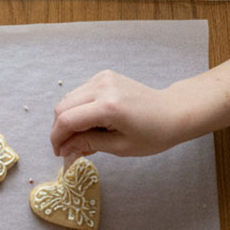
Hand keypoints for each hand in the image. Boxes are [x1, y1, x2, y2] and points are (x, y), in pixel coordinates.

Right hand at [51, 69, 184, 158]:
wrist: (173, 112)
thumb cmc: (153, 134)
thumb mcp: (120, 147)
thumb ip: (88, 144)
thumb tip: (64, 148)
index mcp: (108, 107)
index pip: (67, 120)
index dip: (57, 138)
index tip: (59, 153)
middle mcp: (102, 87)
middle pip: (62, 107)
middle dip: (59, 129)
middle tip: (67, 148)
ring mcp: (102, 78)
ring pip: (68, 99)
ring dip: (67, 119)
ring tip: (80, 137)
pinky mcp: (103, 76)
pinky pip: (79, 93)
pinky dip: (77, 109)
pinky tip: (89, 123)